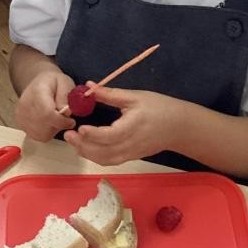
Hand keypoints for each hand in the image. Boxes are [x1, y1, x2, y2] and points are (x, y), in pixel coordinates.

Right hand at [14, 68, 75, 141]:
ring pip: (42, 134)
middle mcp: (25, 105)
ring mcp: (21, 115)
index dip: (62, 121)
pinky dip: (46, 132)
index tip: (71, 121)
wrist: (38, 83)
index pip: (47, 114)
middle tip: (64, 118)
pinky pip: (37, 136)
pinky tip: (48, 122)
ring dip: (53, 130)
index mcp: (37, 92)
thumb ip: (66, 97)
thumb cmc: (53, 82)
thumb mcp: (65, 82)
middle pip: (44, 127)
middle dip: (59, 126)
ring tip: (55, 118)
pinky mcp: (20, 123)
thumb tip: (66, 113)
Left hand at [63, 84, 182, 165]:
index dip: (92, 134)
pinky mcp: (131, 157)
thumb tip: (88, 86)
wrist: (179, 127)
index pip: (108, 136)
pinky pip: (110, 161)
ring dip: (87, 153)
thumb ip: (110, 94)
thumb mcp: (135, 97)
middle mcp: (129, 145)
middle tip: (68, 134)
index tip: (80, 127)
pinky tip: (87, 147)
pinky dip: (95, 157)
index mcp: (131, 128)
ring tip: (74, 141)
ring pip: (104, 160)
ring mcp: (130, 154)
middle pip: (102, 152)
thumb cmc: (159, 107)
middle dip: (83, 146)